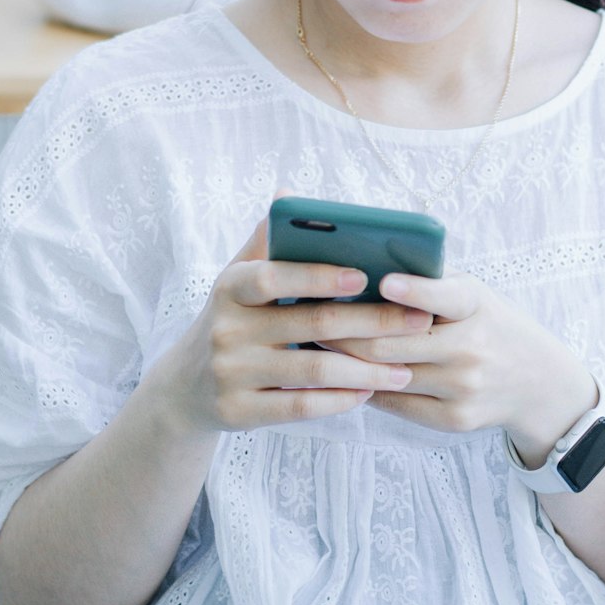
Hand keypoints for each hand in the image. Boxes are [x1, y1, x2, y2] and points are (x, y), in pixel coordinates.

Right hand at [152, 215, 427, 435]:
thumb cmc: (232, 320)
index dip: (317, 276)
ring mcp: (231, 373)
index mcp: (230, 287)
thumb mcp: (237, 279)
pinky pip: (300, 407)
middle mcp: (227, 329)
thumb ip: (266, 241)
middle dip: (372, 322)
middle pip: (310, 325)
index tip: (365, 276)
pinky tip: (369, 392)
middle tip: (418, 321)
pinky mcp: (239, 412)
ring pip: (313, 371)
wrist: (186, 386)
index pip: (273, 276)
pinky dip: (339, 400)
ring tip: (406, 368)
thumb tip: (289, 193)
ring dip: (367, 370)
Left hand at [337, 268, 597, 463]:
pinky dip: (366, 388)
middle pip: (395, 342)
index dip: (414, 290)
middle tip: (308, 317)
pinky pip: (396, 403)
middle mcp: (472, 347)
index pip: (445, 296)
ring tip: (313, 344)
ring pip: (387, 374)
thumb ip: (430, 283)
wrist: (538, 383)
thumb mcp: (473, 294)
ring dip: (346, 360)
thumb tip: (365, 265)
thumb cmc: (489, 324)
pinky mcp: (454, 418)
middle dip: (346, 330)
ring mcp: (463, 386)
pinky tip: (342, 376)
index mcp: (477, 306)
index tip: (383, 281)